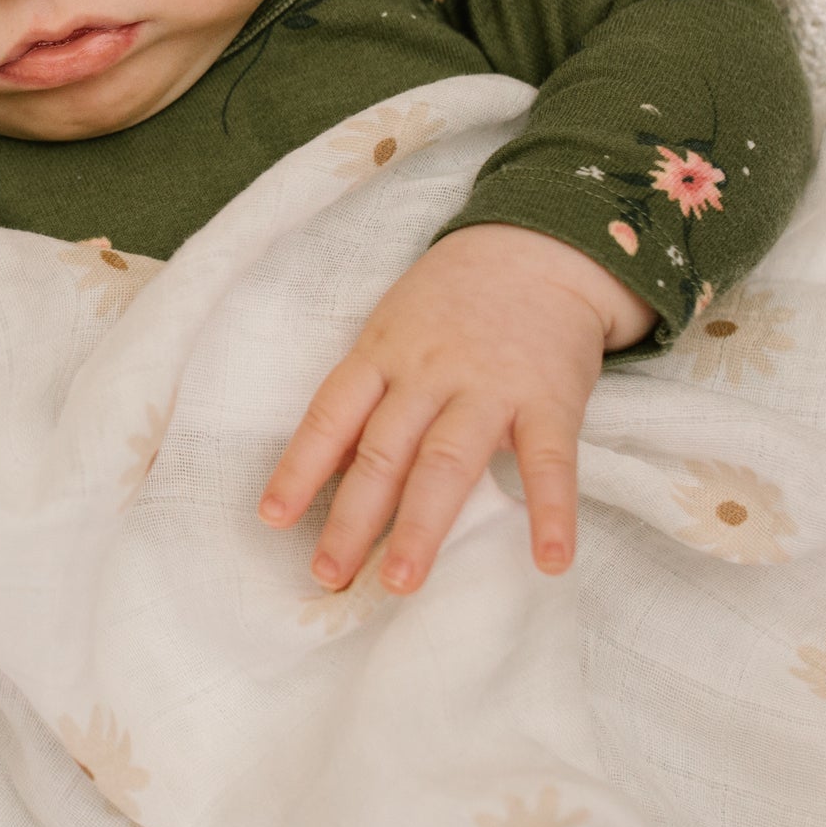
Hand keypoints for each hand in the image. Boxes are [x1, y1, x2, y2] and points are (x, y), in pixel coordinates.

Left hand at [257, 223, 655, 594]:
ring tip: (401, 581)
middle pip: (384, 450)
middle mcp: (430, 372)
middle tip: (329, 575)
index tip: (273, 517)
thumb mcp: (392, 329)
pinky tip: (550, 561)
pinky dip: (552, 513)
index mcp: (383, 353)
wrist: (540, 245)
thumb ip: (365, 395)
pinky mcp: (551, 398)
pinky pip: (551, 462)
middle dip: (354, 516)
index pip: (332, 413)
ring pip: (449, 462)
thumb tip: (324, 469)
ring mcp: (491, 386)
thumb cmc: (453, 300)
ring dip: (424, 525)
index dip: (300, 466)